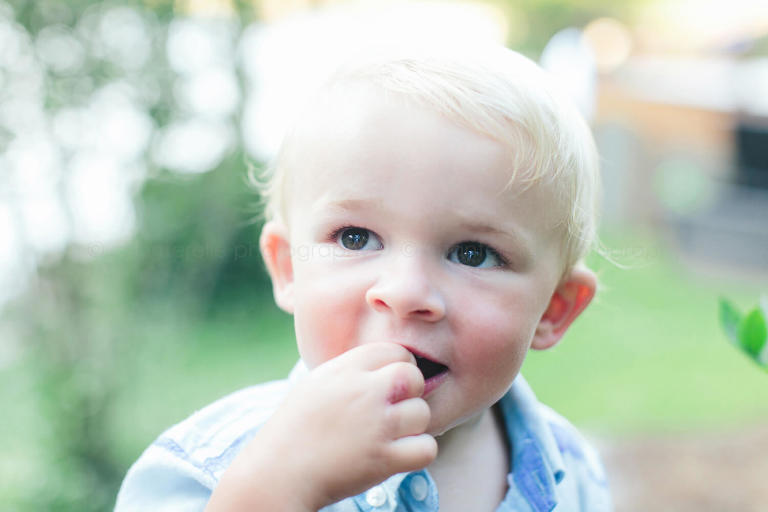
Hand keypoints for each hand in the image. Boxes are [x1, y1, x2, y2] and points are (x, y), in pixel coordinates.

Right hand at [206, 343, 436, 511]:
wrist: (277, 473)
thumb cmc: (294, 429)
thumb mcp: (316, 383)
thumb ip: (350, 371)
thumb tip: (385, 366)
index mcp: (345, 369)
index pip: (395, 351)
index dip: (399, 367)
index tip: (390, 386)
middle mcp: (363, 392)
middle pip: (414, 377)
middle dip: (411, 392)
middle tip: (395, 410)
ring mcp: (376, 425)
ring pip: (422, 413)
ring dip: (413, 426)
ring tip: (390, 435)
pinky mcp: (383, 459)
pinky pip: (426, 448)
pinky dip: (417, 453)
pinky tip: (399, 454)